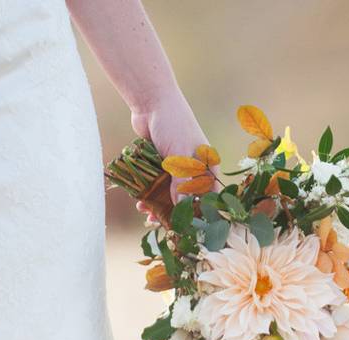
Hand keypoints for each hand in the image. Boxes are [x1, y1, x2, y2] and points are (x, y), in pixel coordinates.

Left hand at [131, 91, 213, 213]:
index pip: (208, 196)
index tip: (186, 228)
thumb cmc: (175, 125)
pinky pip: (156, 184)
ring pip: (169, 193)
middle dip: (174, 212)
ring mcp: (176, 166)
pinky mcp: (160, 163)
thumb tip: (181, 210)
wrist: (152, 101)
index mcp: (207, 167)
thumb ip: (181, 184)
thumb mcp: (180, 157)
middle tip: (160, 224)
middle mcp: (193, 169)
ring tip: (146, 213)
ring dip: (158, 205)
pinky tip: (140, 202)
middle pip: (186, 198)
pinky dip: (149, 194)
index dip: (199, 213)